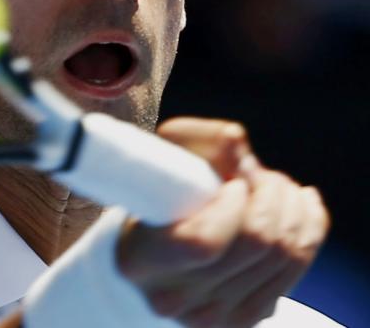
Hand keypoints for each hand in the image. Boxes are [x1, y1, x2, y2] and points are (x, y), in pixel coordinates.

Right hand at [117, 118, 329, 327]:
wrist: (148, 258)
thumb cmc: (154, 198)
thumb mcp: (162, 159)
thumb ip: (196, 141)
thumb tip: (236, 139)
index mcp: (141, 260)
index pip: (204, 243)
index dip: (231, 207)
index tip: (230, 183)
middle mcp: (176, 298)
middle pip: (257, 245)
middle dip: (272, 195)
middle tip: (261, 173)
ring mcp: (213, 317)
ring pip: (285, 257)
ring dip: (293, 208)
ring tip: (277, 185)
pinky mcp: (246, 319)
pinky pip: (297, 271)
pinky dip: (309, 229)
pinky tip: (300, 204)